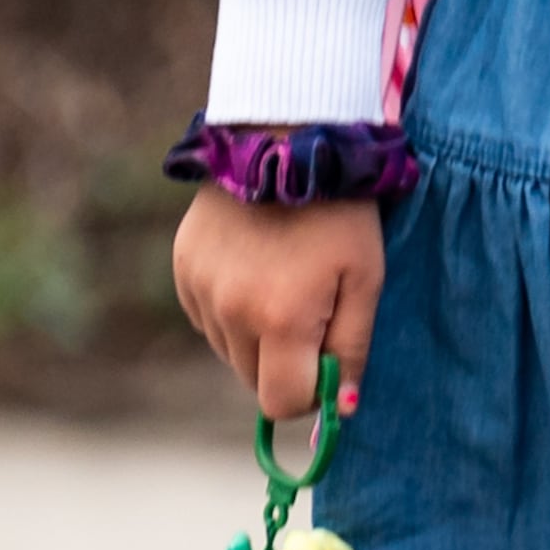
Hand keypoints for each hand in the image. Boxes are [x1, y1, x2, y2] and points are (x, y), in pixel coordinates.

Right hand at [174, 186, 384, 425]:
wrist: (287, 140)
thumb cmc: (341, 213)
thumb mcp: (366, 278)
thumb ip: (351, 348)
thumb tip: (340, 409)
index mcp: (280, 320)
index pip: (279, 403)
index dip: (307, 394)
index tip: (325, 363)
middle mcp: (230, 312)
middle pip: (253, 379)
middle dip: (284, 363)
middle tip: (311, 314)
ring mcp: (200, 289)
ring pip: (228, 349)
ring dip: (255, 335)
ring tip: (282, 280)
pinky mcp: (183, 268)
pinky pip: (207, 316)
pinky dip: (229, 307)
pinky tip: (254, 267)